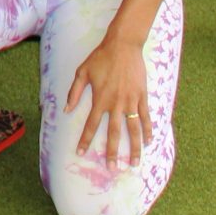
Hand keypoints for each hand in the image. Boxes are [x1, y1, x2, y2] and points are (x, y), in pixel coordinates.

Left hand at [66, 34, 151, 163]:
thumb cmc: (101, 58)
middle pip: (114, 133)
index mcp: (100, 99)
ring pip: (133, 129)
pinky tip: (149, 141)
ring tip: (134, 163)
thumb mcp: (82, 72)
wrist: (123, 46)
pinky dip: (148, 130)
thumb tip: (66, 110)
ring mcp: (131, 101)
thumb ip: (74, 92)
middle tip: (112, 168)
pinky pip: (146, 117)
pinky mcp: (142, 96)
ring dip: (134, 148)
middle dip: (113, 152)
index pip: (91, 125)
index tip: (82, 153)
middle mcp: (116, 104)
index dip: (86, 140)